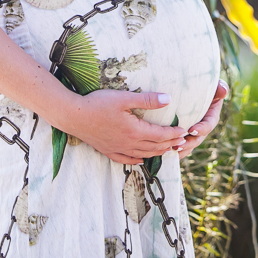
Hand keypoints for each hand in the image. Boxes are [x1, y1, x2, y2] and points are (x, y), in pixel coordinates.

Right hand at [61, 90, 187, 164]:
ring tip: (168, 149)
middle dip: (170, 144)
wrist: (73, 116)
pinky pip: (126, 159)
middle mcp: (128, 143)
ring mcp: (117, 149)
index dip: (174, 133)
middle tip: (181, 141)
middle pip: (154, 147)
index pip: (160, 135)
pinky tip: (141, 158)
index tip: (184, 131)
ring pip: (143, 154)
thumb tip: (168, 99)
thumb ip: (147, 99)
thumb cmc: (98, 103)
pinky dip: (137, 159)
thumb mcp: (124, 98)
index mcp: (134, 130)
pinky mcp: (107, 151)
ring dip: (158, 152)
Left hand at [177, 80, 228, 158]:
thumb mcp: (212, 85)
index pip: (209, 125)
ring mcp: (192, 132)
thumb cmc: (202, 85)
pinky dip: (173, 150)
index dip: (202, 129)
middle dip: (189, 143)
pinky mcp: (182, 134)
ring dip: (181, 149)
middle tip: (178, 145)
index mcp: (211, 116)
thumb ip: (219, 87)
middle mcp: (202, 127)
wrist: (190, 88)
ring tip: (171, 150)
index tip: (192, 130)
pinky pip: (179, 144)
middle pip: (198, 139)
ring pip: (188, 145)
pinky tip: (164, 152)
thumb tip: (223, 90)